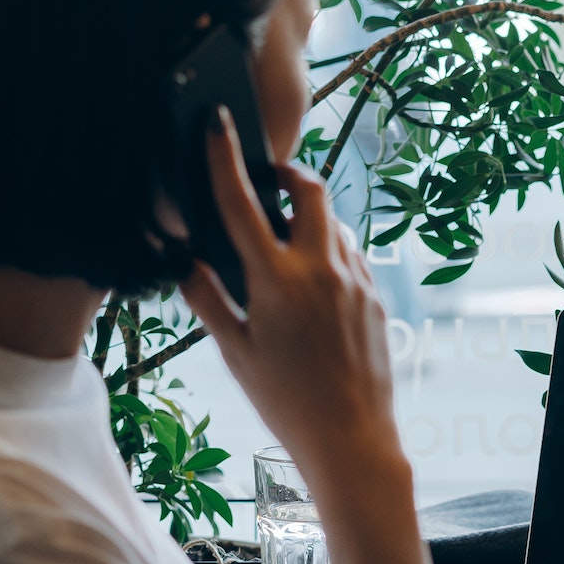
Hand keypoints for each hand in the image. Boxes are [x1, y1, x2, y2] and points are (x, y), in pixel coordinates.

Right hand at [181, 107, 396, 471]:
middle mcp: (322, 270)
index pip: (241, 203)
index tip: (217, 123)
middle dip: (290, 174)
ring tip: (287, 247)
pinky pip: (352, 258)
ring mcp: (357, 281)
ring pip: (336, 225)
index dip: (224, 158)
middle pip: (312, 190)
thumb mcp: (234, 352)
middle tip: (271, 181)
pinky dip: (331, 254)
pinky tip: (314, 287)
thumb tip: (186, 263)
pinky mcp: (378, 298)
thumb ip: (207, 299)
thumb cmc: (286, 402)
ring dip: (311, 221)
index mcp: (276, 280)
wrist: (352, 440)